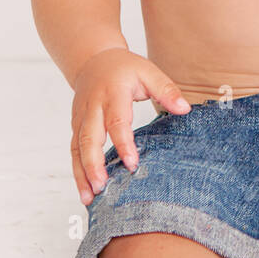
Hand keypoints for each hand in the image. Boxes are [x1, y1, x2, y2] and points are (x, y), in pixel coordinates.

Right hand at [70, 48, 189, 205]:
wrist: (93, 60)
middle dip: (94, 164)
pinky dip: (76, 171)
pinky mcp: (75, 126)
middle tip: (102, 186)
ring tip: (89, 197)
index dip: (124, 143)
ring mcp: (80, 118)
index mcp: (113, 93)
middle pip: (89, 138)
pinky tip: (84, 190)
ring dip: (81, 173)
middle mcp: (93, 107)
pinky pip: (74, 150)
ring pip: (77, 148)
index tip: (132, 163)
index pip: (117, 122)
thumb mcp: (149, 72)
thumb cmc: (126, 69)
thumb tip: (185, 109)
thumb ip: (166, 90)